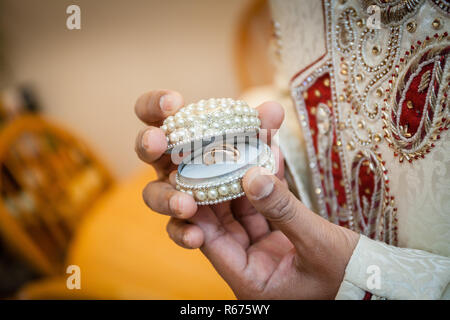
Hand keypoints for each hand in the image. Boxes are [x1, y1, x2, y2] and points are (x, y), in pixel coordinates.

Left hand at [135, 90, 358, 298]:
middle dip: (213, 178)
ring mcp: (257, 245)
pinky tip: (263, 147)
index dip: (194, 201)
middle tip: (204, 142)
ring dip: (239, 169)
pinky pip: (260, 199)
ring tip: (236, 135)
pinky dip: (263, 175)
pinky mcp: (271, 231)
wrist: (376, 281)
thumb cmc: (349, 276)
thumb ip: (284, 211)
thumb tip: (252, 174)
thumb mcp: (318, 244)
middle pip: (216, 216)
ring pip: (237, 202)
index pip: (206, 237)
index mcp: (247, 277)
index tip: (187, 166)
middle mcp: (245, 261)